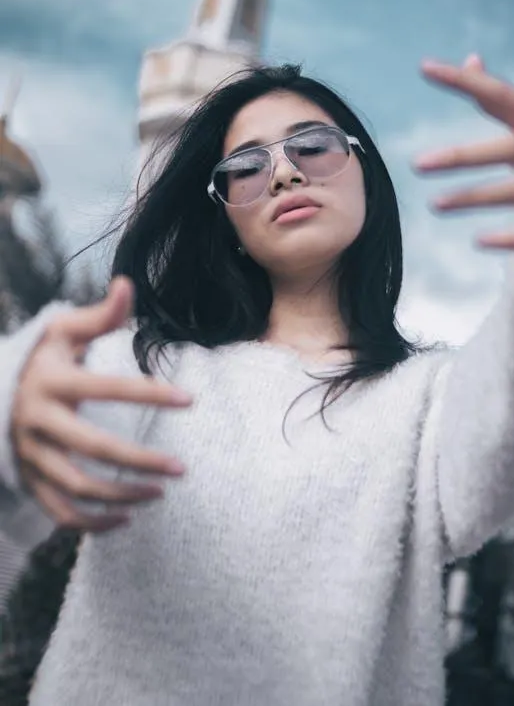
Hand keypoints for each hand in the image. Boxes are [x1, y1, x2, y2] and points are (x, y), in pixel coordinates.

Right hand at [11, 277, 192, 533]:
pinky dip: (91, 524)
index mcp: (51, 381)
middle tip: (181, 469)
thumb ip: (100, 315)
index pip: (108, 387)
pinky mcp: (28, 479)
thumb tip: (127, 284)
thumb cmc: (43, 357)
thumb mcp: (64, 330)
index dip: (150, 392)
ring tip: (162, 492)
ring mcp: (30, 455)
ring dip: (122, 495)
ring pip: (77, 487)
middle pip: (93, 448)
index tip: (190, 399)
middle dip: (140, 462)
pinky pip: (58, 513)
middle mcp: (37, 421)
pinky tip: (127, 519)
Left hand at [413, 54, 513, 250]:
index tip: (426, 69)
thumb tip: (471, 60)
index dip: (466, 82)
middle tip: (418, 164)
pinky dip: (511, 238)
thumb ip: (499, 98)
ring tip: (435, 204)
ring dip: (474, 198)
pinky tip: (477, 240)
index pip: (504, 96)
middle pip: (512, 148)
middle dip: (463, 156)